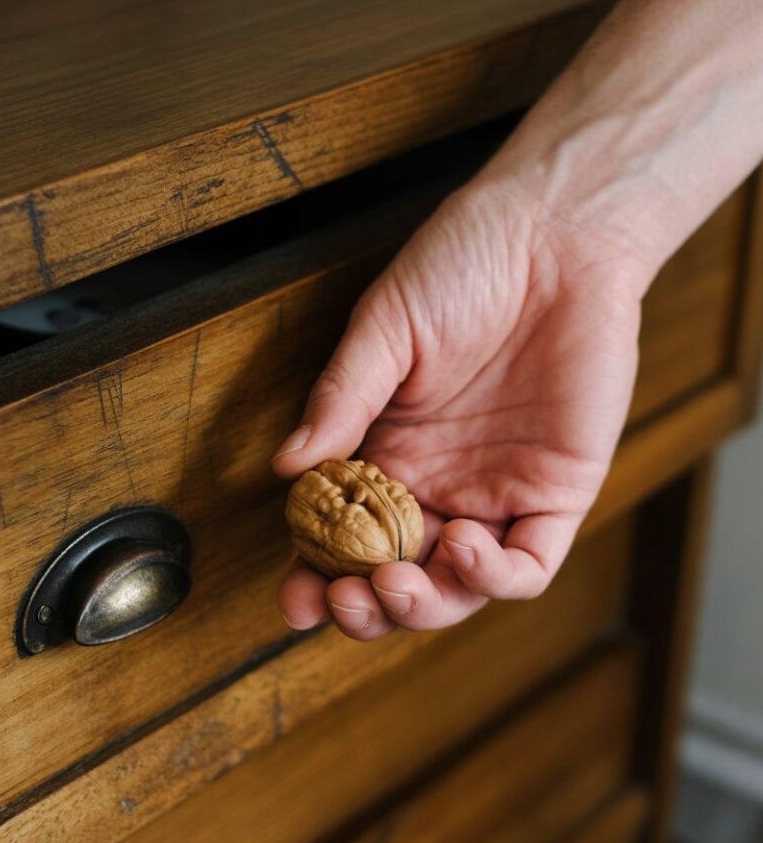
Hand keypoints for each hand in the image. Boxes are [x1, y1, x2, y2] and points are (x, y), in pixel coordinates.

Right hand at [272, 171, 649, 640]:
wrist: (553, 235)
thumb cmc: (462, 267)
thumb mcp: (384, 330)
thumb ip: (340, 400)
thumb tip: (285, 466)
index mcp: (389, 452)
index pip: (347, 537)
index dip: (319, 577)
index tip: (295, 601)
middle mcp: (439, 483)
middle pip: (398, 577)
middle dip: (367, 606)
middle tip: (344, 599)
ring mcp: (497, 492)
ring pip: (460, 587)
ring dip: (423, 605)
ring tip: (395, 582)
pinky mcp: (557, 492)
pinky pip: (530, 564)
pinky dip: (495, 577)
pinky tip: (464, 547)